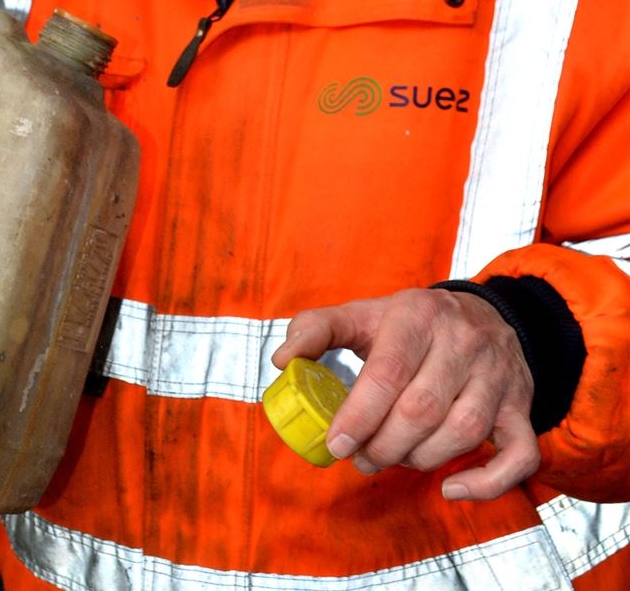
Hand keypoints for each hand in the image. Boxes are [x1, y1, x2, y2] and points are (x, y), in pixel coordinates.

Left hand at [272, 288, 539, 500]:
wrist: (484, 314)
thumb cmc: (408, 324)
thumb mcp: (360, 314)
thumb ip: (315, 330)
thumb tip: (282, 361)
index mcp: (417, 316)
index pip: (387, 372)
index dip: (358, 415)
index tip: (334, 444)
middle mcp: (464, 342)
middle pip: (422, 409)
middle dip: (382, 445)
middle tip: (359, 457)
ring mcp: (498, 376)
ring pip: (462, 432)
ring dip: (419, 460)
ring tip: (391, 459)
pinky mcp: (521, 407)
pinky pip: (520, 454)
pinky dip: (487, 482)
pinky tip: (451, 489)